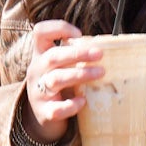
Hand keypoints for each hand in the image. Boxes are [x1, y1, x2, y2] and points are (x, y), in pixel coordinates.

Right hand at [22, 20, 103, 144]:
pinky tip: (83, 101)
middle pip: (53, 56)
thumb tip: (108, 47)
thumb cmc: (59, 85)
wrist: (44, 117)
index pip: (40, 33)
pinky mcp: (44, 112)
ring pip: (55, 80)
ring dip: (79, 75)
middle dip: (78, 53)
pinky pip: (56, 109)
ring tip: (100, 73)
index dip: (58, 28)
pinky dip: (70, 105)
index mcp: (41, 55)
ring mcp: (38, 92)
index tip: (79, 34)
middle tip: (99, 54)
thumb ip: (74, 56)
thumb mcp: (61, 66)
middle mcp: (37, 71)